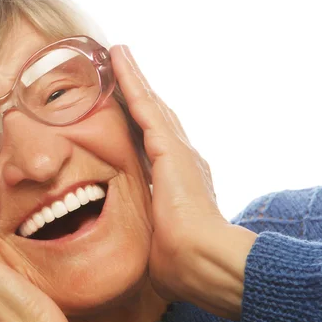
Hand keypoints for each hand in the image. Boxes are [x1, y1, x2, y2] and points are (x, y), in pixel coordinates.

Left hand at [110, 45, 256, 318]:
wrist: (203, 263)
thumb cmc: (182, 265)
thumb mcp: (160, 248)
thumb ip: (153, 240)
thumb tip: (148, 256)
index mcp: (180, 186)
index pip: (156, 150)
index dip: (144, 128)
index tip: (130, 114)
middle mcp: (184, 162)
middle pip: (156, 120)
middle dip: (140, 95)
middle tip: (122, 69)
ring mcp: (178, 153)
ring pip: (150, 106)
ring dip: (134, 80)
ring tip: (118, 55)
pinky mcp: (169, 147)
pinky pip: (144, 106)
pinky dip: (131, 80)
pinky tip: (118, 58)